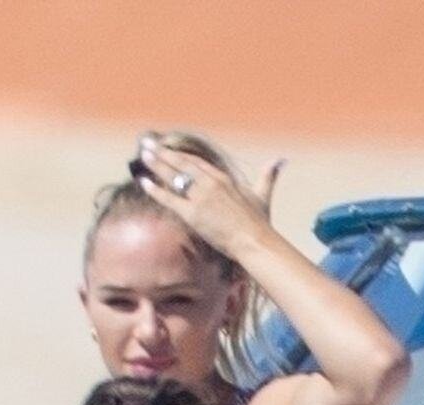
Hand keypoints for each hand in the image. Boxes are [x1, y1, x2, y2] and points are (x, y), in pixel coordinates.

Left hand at [134, 137, 282, 259]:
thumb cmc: (259, 223)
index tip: (167, 148)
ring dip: (156, 165)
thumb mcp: (263, 194)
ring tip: (143, 155)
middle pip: (182, 164)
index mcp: (223, 178)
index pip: (196, 162)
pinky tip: (143, 181)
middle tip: (148, 145)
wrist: (254, 240)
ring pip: (173, 176)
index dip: (180, 155)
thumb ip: (268, 175)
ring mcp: (200, 197)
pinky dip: (155, 189)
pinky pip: (169, 198)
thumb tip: (280, 159)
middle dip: (163, 154)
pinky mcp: (193, 213)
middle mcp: (210, 183)